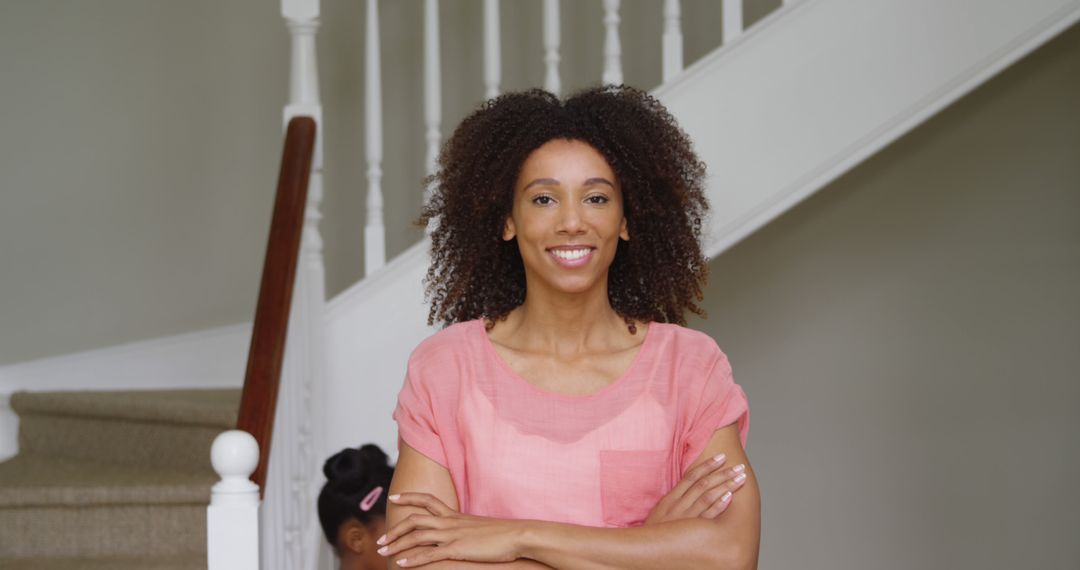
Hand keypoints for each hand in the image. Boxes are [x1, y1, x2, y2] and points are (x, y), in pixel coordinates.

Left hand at [379, 492, 527, 566]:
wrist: (517, 535)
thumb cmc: (502, 534)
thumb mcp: (479, 527)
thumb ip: (465, 528)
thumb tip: (459, 533)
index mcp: (455, 515)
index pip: (427, 500)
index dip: (409, 497)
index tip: (393, 497)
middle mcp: (450, 522)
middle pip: (415, 519)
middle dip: (395, 529)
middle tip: (380, 539)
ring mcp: (452, 534)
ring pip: (417, 535)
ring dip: (397, 544)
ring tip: (382, 552)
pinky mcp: (456, 549)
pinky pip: (429, 554)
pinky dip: (412, 559)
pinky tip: (401, 564)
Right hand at [644, 453, 747, 524]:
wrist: (645, 550)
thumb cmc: (656, 531)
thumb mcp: (662, 510)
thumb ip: (677, 499)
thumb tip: (693, 486)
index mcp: (671, 498)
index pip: (692, 476)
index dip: (707, 465)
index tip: (722, 457)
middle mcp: (678, 505)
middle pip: (703, 484)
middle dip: (722, 474)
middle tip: (739, 467)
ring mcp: (685, 518)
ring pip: (707, 496)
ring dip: (725, 485)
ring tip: (740, 478)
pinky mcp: (691, 532)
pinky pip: (707, 517)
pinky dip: (718, 506)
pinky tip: (729, 497)